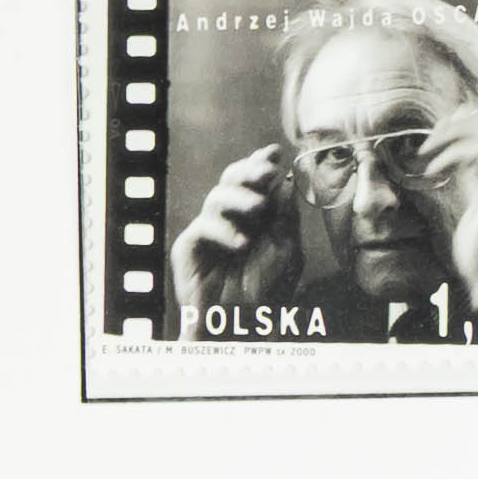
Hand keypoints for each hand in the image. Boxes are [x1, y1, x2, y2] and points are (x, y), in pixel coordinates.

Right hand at [173, 142, 286, 293]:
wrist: (242, 325)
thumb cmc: (267, 292)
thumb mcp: (287, 249)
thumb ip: (286, 216)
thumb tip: (285, 181)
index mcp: (255, 216)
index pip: (255, 182)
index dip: (261, 163)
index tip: (275, 153)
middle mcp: (231, 219)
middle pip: (232, 180)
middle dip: (249, 170)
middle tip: (267, 171)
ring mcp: (209, 232)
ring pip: (216, 197)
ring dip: (239, 197)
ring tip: (258, 208)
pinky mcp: (189, 247)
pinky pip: (202, 226)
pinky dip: (222, 230)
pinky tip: (240, 244)